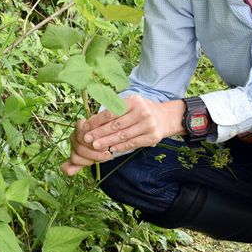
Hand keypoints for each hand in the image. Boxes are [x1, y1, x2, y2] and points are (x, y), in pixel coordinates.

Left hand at [60, 96, 185, 176]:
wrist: (166, 117)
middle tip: (86, 138)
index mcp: (133, 101)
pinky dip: (119, 147)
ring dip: (107, 142)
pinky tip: (110, 149)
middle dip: (99, 133)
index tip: (86, 126)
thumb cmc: (142, 110)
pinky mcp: (152, 137)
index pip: (111, 112)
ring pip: (123, 136)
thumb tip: (93, 120)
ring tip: (95, 145)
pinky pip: (132, 144)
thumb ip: (115, 110)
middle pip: (116, 125)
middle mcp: (142, 112)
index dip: (97, 120)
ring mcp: (148, 125)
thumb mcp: (131, 104)